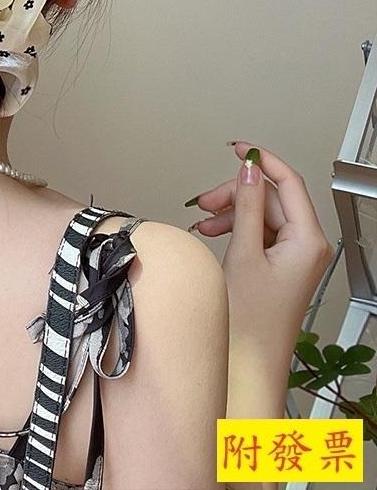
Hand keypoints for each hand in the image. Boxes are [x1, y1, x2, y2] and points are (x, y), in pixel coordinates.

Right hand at [188, 142, 333, 363]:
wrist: (251, 361)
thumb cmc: (252, 320)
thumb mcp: (243, 254)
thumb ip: (246, 208)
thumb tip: (248, 173)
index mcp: (307, 240)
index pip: (289, 183)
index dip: (263, 161)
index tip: (239, 149)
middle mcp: (306, 245)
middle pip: (271, 198)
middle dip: (236, 194)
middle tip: (205, 200)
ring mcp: (294, 255)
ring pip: (261, 214)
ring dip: (230, 211)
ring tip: (203, 219)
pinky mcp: (280, 264)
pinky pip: (258, 232)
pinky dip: (234, 228)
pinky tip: (212, 231)